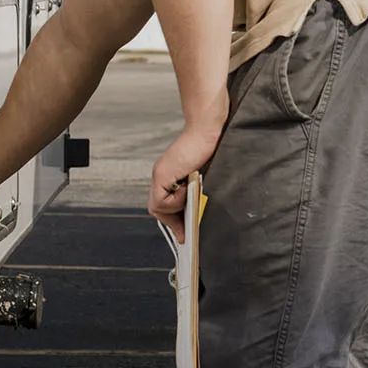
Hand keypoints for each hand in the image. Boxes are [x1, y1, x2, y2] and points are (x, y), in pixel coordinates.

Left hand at [149, 111, 225, 242]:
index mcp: (169, 176)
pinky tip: (187, 190)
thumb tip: (193, 213)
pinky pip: (162, 201)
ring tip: (191, 200)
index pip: (164, 204)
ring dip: (176, 211)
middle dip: (173, 224)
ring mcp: (159, 175)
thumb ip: (193, 191)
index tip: (182, 235)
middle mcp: (161, 175)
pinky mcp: (162, 175)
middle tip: (185, 235)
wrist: (207, 131)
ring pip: (158, 207)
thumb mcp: (200, 176)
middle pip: (158, 209)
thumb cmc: (209, 149)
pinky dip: (176, 202)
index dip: (172, 221)